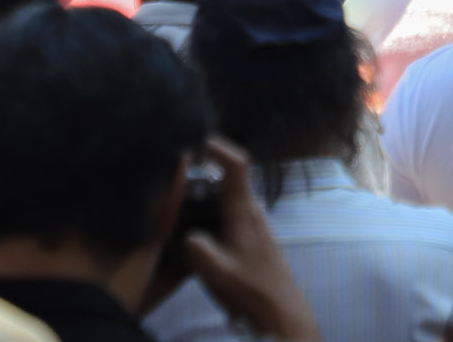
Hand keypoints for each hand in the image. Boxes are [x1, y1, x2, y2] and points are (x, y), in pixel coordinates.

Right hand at [178, 141, 320, 341]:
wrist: (280, 313)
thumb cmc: (251, 291)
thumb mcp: (217, 273)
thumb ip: (196, 250)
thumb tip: (180, 234)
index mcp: (244, 212)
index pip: (237, 166)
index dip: (219, 146)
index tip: (197, 139)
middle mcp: (252, 212)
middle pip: (226, 179)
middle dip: (201, 172)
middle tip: (172, 175)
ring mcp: (253, 225)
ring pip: (226, 199)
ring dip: (204, 197)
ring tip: (174, 204)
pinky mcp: (251, 239)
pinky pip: (227, 216)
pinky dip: (210, 215)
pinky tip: (192, 232)